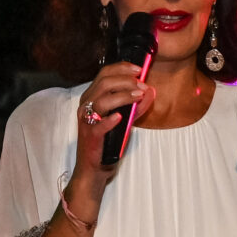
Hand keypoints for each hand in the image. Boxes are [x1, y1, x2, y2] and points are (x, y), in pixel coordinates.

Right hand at [72, 60, 156, 183]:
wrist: (94, 167)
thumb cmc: (107, 141)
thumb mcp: (123, 119)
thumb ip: (135, 105)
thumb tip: (150, 92)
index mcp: (91, 97)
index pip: (104, 74)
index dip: (122, 68)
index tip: (139, 69)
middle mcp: (86, 105)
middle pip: (104, 83)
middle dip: (126, 80)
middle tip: (142, 84)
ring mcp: (87, 120)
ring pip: (102, 100)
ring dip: (123, 95)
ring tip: (138, 95)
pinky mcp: (91, 136)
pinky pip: (99, 125)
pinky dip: (110, 120)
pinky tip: (121, 117)